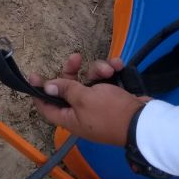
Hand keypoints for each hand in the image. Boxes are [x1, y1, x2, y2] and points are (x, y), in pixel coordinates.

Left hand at [28, 52, 147, 144]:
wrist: (144, 121)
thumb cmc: (109, 112)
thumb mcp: (84, 99)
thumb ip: (66, 89)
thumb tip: (47, 87)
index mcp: (70, 118)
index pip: (47, 107)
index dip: (39, 92)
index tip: (33, 76)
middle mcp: (82, 111)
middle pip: (68, 87)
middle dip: (72, 71)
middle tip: (76, 57)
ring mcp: (98, 104)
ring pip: (90, 80)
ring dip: (99, 70)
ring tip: (109, 69)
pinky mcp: (113, 96)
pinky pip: (107, 80)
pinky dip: (112, 71)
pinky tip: (119, 65)